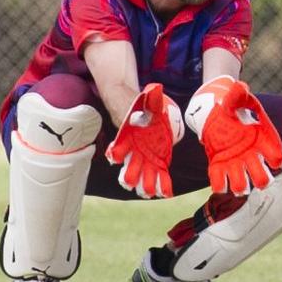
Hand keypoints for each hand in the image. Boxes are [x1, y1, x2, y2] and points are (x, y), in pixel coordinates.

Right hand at [105, 83, 182, 198]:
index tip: (115, 158)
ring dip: (144, 184)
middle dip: (130, 176)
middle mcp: (132, 150)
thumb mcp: (146, 99)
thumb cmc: (142, 105)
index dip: (115, 153)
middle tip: (133, 183)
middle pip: (128, 166)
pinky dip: (161, 183)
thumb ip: (150, 97)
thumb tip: (155, 89)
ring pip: (141, 174)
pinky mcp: (157, 160)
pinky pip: (158, 173)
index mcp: (127, 136)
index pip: (117, 147)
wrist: (143, 110)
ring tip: (149, 192)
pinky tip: (166, 192)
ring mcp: (143, 157)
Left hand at [185, 76, 281, 195]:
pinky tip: (219, 179)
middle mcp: (251, 156)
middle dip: (261, 180)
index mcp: (260, 141)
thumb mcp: (234, 100)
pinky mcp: (219, 167)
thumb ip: (238, 96)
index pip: (276, 156)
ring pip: (243, 185)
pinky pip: (220, 184)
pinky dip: (220, 185)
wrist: (212, 114)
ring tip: (236, 184)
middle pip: (263, 178)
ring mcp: (235, 163)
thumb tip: (240, 86)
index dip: (277, 160)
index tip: (274, 159)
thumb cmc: (229, 108)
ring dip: (240, 186)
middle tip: (255, 177)